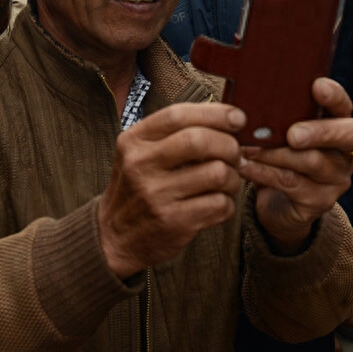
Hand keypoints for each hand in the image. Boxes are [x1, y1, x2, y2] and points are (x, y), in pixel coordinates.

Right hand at [97, 103, 244, 278]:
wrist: (114, 238)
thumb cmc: (138, 188)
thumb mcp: (140, 153)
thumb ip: (175, 133)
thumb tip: (229, 118)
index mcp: (133, 141)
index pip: (178, 115)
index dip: (215, 113)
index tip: (238, 118)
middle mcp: (141, 165)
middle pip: (200, 140)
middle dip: (230, 145)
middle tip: (235, 154)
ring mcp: (156, 195)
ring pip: (217, 173)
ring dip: (233, 177)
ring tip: (227, 182)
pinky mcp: (173, 223)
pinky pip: (220, 204)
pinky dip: (228, 203)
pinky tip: (218, 203)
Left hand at [237, 78, 352, 252]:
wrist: (280, 205)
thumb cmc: (281, 157)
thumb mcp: (283, 133)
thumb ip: (279, 115)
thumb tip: (249, 92)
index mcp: (338, 125)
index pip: (345, 106)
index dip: (335, 96)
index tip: (317, 86)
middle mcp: (345, 152)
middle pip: (348, 136)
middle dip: (319, 131)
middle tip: (292, 134)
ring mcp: (336, 179)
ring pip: (313, 161)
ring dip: (276, 153)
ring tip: (249, 148)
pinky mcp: (320, 201)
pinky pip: (291, 183)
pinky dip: (263, 172)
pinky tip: (244, 166)